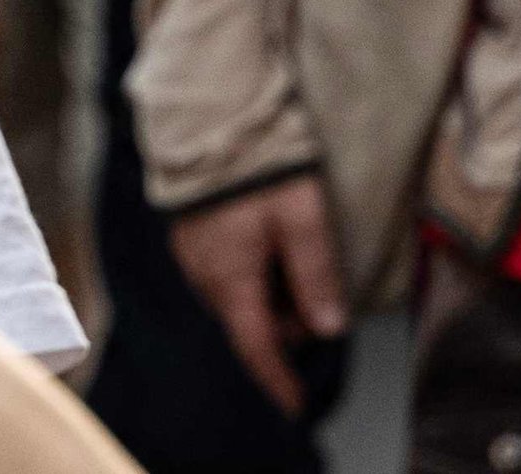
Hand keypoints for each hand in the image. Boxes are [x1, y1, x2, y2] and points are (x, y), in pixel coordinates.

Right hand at [168, 173, 344, 415]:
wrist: (210, 114)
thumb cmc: (258, 165)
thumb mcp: (301, 218)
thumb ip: (315, 273)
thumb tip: (329, 325)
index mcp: (229, 277)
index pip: (256, 345)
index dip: (277, 378)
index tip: (295, 405)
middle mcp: (203, 272)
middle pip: (249, 319)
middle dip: (285, 324)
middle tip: (322, 302)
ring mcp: (192, 250)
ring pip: (236, 293)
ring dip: (269, 295)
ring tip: (300, 263)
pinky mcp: (191, 229)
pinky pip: (223, 268)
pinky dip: (252, 272)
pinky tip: (271, 244)